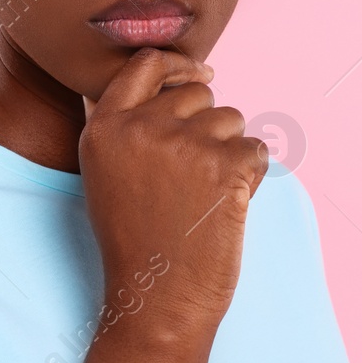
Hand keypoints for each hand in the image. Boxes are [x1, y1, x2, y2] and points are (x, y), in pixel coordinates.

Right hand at [77, 47, 268, 346]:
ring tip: (205, 196)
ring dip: (230, 150)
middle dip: (207, 125)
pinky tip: (227, 206)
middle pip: (198, 93)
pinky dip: (251, 175)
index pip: (146, 63)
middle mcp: (140, 127)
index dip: (179, 64)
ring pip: (231, 119)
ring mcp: (183, 144)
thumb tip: (179, 80)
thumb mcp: (106, 173)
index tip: (202, 72)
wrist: (159, 299)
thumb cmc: (137, 242)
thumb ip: (128, 125)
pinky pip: (256, 149)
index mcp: (105, 127)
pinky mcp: (224, 165)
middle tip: (194, 176)